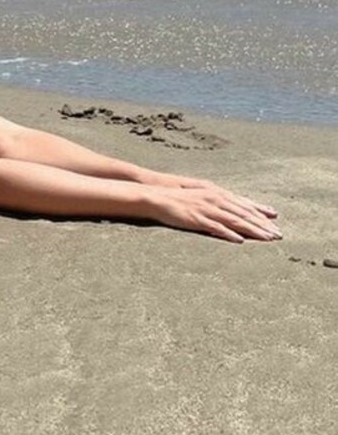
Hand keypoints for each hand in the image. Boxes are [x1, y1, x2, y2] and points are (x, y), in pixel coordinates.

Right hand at [143, 180, 279, 242]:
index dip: (261, 212)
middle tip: (279, 235)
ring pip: (235, 220)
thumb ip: (214, 201)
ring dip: (253, 230)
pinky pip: (215, 227)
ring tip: (268, 239)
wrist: (155, 195)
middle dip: (263, 224)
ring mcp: (206, 209)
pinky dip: (228, 234)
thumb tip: (226, 210)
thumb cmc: (175, 196)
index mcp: (216, 193)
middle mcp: (215, 199)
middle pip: (244, 213)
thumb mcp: (198, 195)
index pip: (243, 204)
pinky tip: (239, 241)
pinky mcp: (196, 218)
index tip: (275, 219)